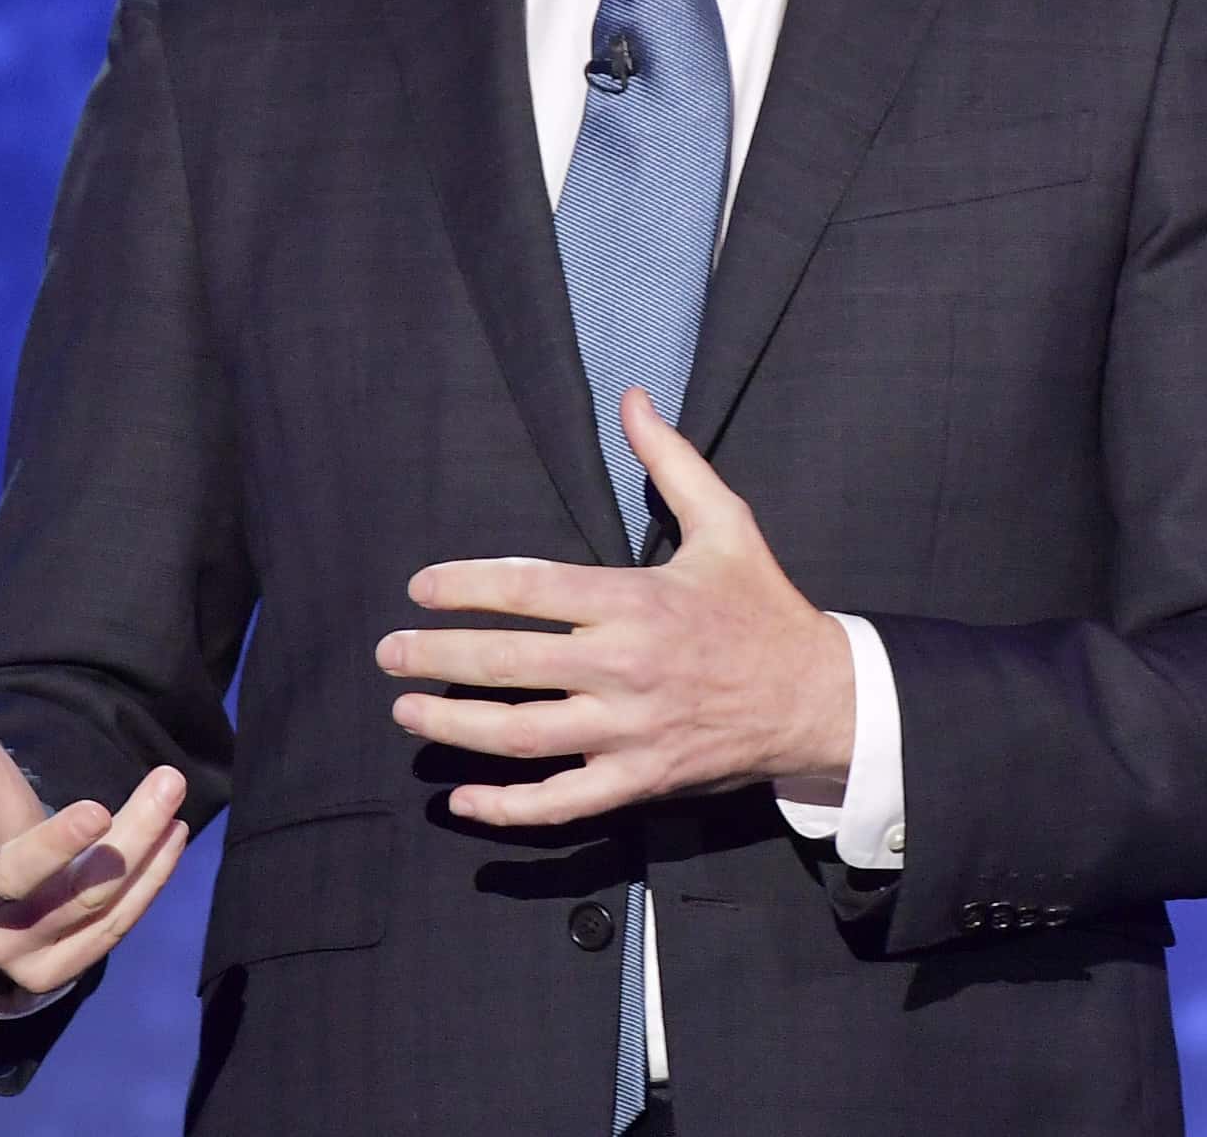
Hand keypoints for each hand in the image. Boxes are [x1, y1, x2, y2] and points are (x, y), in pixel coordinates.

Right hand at [0, 627, 192, 996]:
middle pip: (14, 882)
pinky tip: (172, 832)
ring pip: (79, 902)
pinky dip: (148, 881)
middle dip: (59, 847)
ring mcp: (12, 947)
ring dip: (131, 846)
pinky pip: (109, 930)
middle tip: (100, 807)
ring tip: (170, 785)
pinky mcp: (53, 970)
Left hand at [376, 389, 853, 826]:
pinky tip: (463, 798)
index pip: (528, 588)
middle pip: (508, 663)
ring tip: (405, 710)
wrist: (818, 697)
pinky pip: (564, 801)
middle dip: (436, 657)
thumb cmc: (762, 606)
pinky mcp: (641, 780)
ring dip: (454, 726)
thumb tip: (633, 397)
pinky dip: (509, 808)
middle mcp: (625, 666)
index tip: (420, 589)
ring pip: (522, 735)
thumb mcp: (726, 522)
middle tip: (387, 652)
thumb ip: (670, 460)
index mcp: (636, 600)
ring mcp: (630, 730)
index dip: (464, 586)